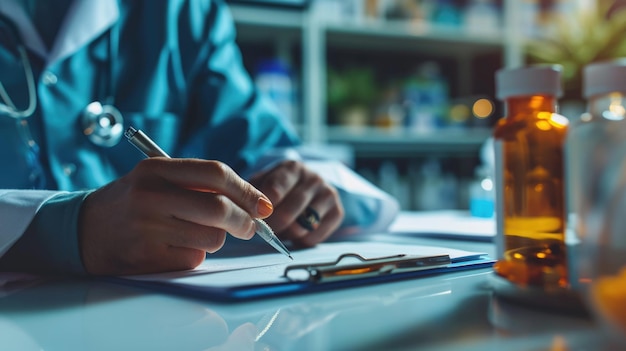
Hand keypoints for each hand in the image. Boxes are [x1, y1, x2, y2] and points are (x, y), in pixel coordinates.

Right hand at [79, 158, 273, 274]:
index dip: (247, 190)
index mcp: (156, 170)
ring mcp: (148, 228)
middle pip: (220, 209)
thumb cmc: (132, 202)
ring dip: (215, 239)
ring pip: (212, 238)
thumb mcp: (157, 178)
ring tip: (194, 233)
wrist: (83, 230)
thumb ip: (199, 183)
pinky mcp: (148, 257)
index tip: (264, 205)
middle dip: (245, 221)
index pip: (216, 173)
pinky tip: (174, 247)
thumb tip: (253, 202)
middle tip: (250, 227)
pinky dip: (195, 254)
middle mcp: (151, 196)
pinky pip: (195, 258)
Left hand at [249, 160, 343, 246]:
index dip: (261, 209)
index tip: (253, 219)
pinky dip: (301, 241)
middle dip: (272, 227)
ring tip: (280, 231)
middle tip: (264, 232)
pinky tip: (295, 235)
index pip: (274, 191)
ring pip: (302, 226)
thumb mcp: (263, 181)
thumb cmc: (279, 186)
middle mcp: (313, 178)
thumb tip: (241, 213)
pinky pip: (315, 237)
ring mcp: (328, 194)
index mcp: (292, 168)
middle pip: (288, 212)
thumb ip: (251, 194)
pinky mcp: (337, 212)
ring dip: (287, 234)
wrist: (308, 185)